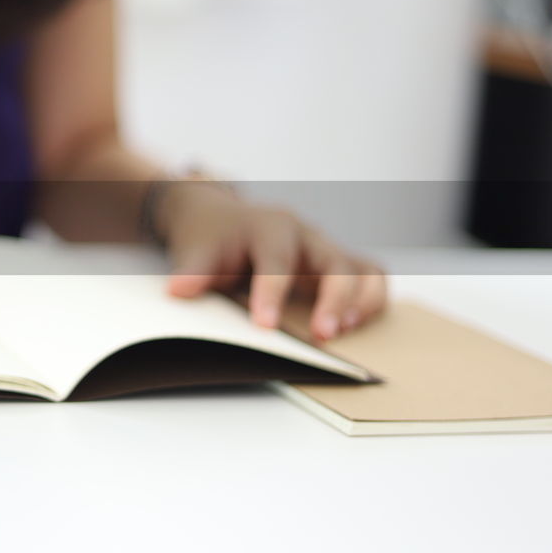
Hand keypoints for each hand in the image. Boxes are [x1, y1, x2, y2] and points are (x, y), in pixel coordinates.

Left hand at [155, 182, 386, 341]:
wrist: (219, 217)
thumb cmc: (210, 237)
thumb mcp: (195, 249)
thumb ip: (192, 270)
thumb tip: (179, 290)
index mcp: (270, 227)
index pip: (275, 260)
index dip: (271, 293)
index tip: (264, 326)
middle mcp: (306, 235)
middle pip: (334, 262)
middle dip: (333, 299)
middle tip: (324, 335)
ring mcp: (326, 248)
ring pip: (362, 268)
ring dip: (361, 301)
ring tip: (347, 331)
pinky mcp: (338, 263)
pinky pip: (370, 276)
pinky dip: (373, 300)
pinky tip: (358, 327)